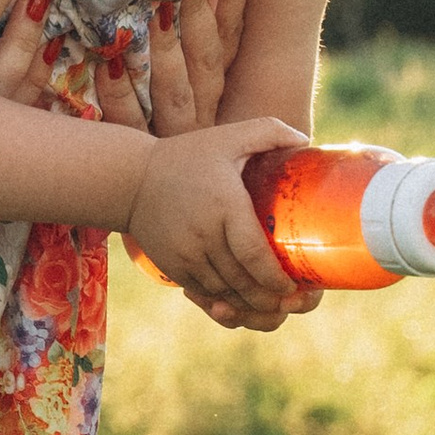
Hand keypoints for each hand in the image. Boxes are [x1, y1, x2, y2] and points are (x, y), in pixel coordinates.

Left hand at [91, 0, 247, 138]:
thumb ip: (190, 23)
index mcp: (216, 89)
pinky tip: (107, 61)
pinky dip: (118, 91)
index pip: (232, 39)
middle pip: (208, 63)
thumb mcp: (178, 66)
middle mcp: (203, 113)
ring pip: (175, 90)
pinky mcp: (136, 153)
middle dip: (199, 17)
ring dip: (165, 48)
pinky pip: (129, 119)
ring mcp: (171, 134)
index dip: (234, 0)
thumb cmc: (152, 109)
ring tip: (155, 7)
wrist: (141, 184)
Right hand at [123, 115, 321, 329]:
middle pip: (243, 281)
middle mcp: (204, 235)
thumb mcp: (228, 136)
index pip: (255, 255)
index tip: (293, 285)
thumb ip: (269, 131)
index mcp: (224, 205)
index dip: (276, 278)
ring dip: (248, 303)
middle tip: (288, 300)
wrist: (129, 179)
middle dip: (268, 298)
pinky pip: (204, 292)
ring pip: (225, 292)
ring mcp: (185, 254)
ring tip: (268, 303)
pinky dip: (225, 301)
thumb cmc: (187, 155)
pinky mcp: (172, 266)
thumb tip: (304, 140)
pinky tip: (239, 299)